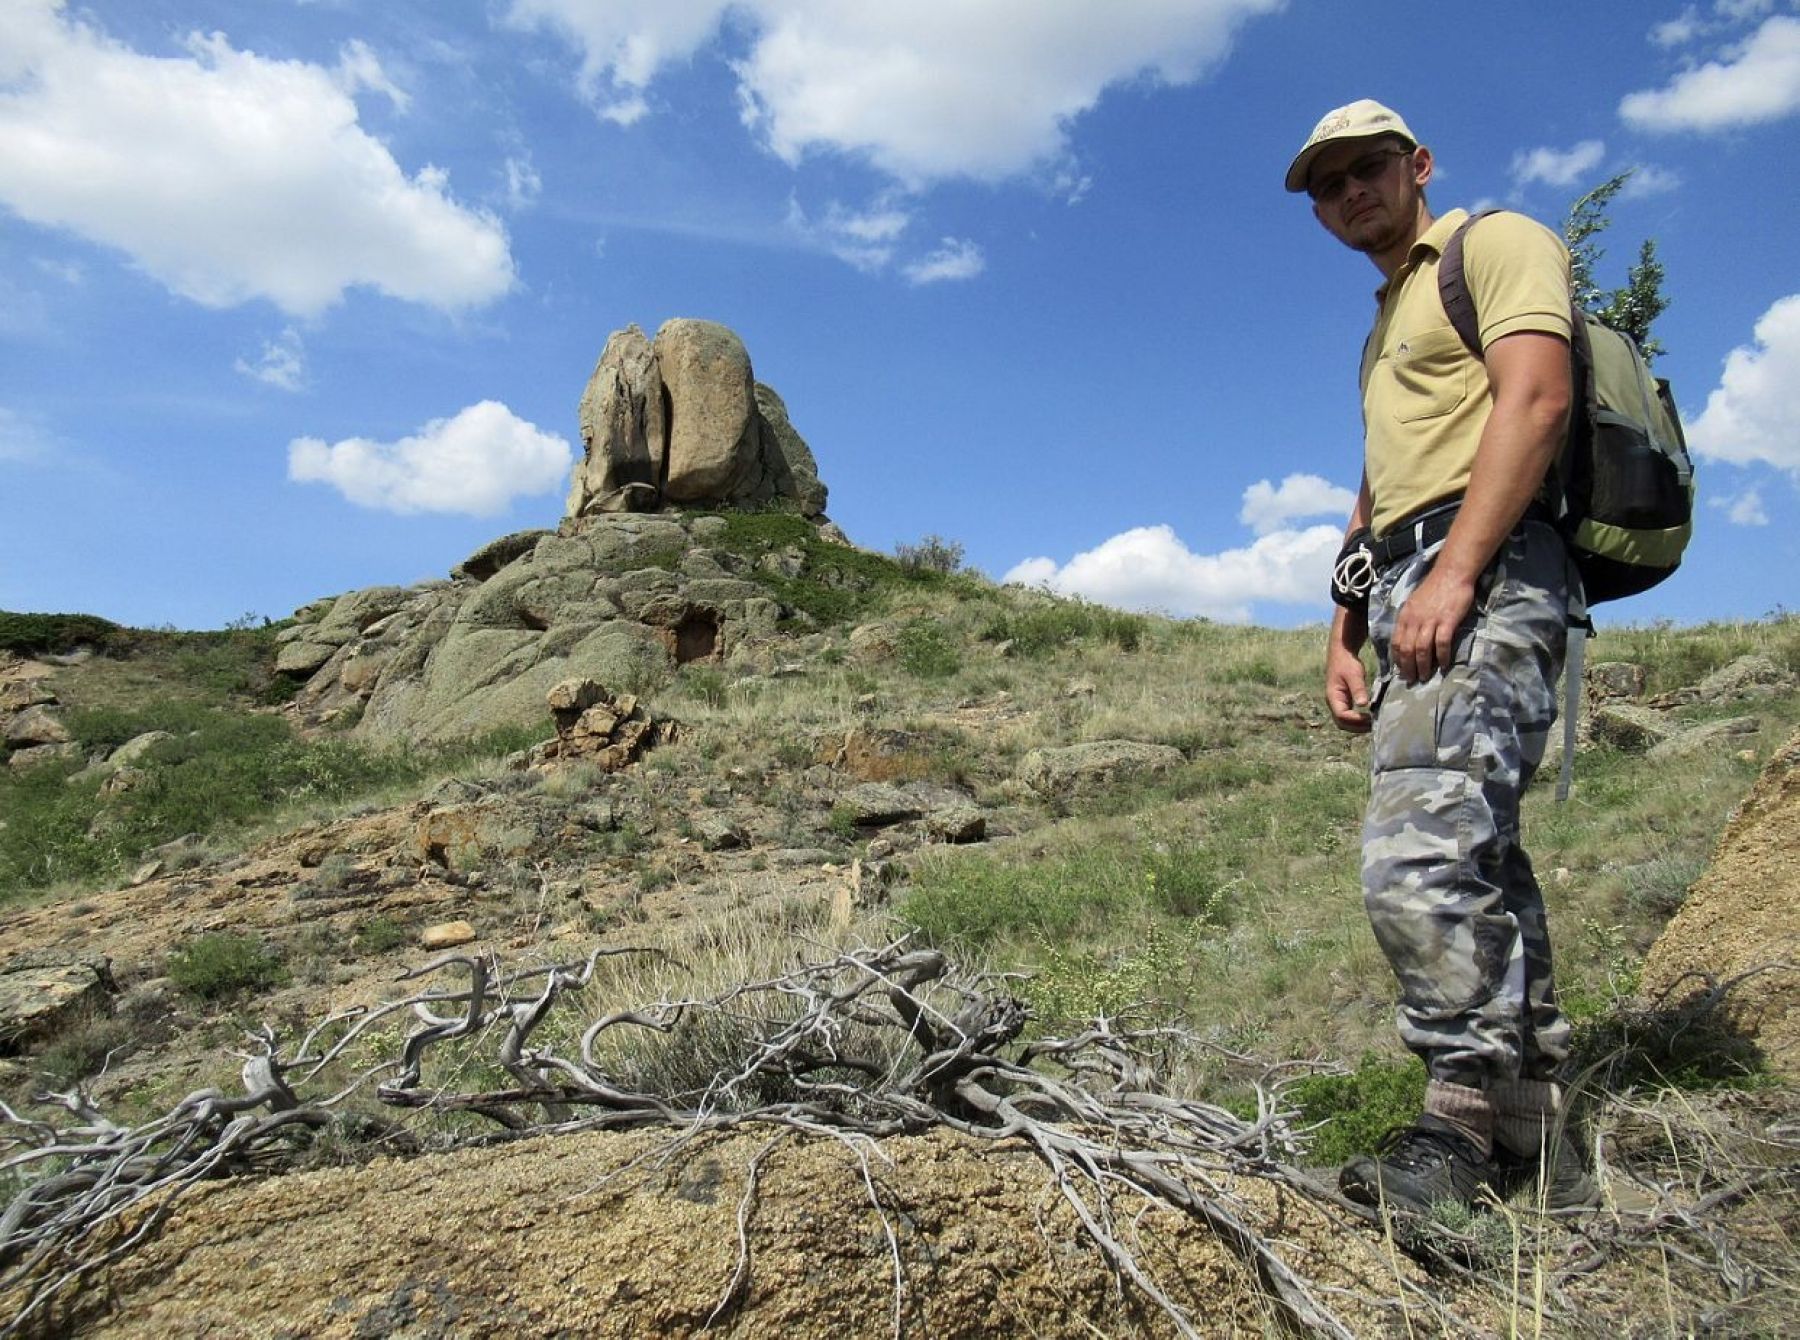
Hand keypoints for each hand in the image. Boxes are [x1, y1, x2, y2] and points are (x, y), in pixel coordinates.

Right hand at [1326, 643, 1371, 732]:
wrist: (1342, 653)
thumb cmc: (1347, 663)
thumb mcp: (1354, 674)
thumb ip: (1358, 689)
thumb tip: (1363, 704)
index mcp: (1333, 697)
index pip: (1342, 715)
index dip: (1355, 720)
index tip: (1370, 718)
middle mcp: (1333, 703)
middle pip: (1342, 723)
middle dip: (1357, 727)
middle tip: (1373, 725)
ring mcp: (1338, 703)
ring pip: (1345, 722)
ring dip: (1357, 726)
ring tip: (1373, 724)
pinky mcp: (1344, 701)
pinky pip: (1349, 716)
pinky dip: (1358, 720)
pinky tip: (1369, 718)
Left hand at [1391, 566, 1475, 682]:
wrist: (1451, 573)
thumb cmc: (1434, 588)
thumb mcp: (1414, 603)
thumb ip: (1410, 620)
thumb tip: (1408, 638)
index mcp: (1405, 616)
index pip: (1396, 642)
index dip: (1397, 659)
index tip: (1400, 670)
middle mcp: (1414, 620)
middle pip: (1407, 649)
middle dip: (1408, 667)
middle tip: (1411, 680)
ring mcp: (1430, 621)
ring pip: (1422, 649)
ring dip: (1423, 666)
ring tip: (1425, 677)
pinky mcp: (1447, 621)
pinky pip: (1442, 643)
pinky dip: (1442, 656)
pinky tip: (1443, 665)